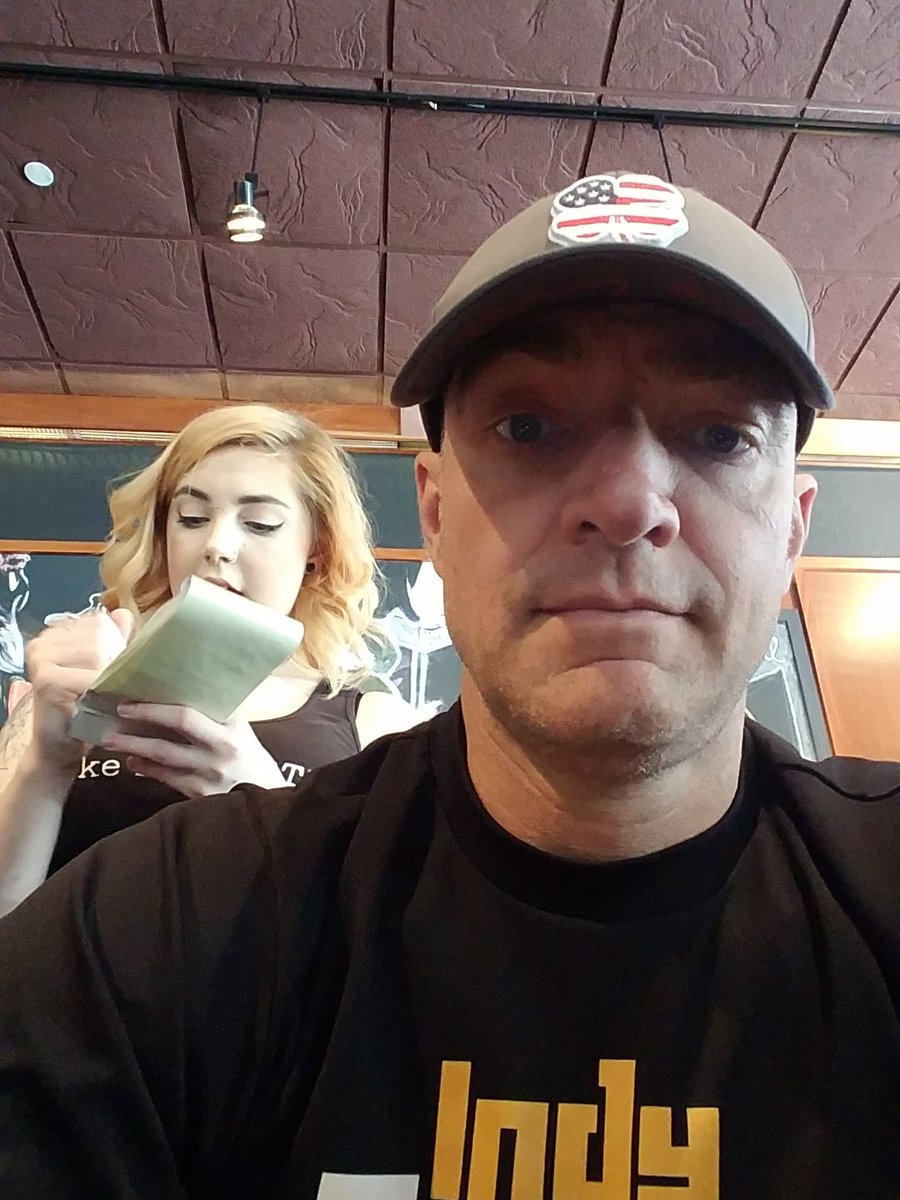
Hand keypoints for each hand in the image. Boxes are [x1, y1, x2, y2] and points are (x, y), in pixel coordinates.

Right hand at [24, 608, 133, 770]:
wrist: (61, 747)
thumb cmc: (84, 708)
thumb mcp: (101, 669)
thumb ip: (112, 640)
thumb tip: (123, 614)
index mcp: (55, 635)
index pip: (100, 622)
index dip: (117, 646)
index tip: (114, 670)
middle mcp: (43, 642)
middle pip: (100, 636)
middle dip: (116, 662)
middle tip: (113, 687)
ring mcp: (41, 659)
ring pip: (97, 654)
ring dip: (111, 678)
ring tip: (107, 695)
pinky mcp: (47, 681)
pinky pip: (90, 677)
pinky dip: (103, 692)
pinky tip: (101, 704)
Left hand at [102, 704, 286, 798]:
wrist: (270, 800)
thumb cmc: (252, 761)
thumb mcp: (242, 733)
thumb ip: (218, 716)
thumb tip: (188, 692)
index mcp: (232, 726)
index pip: (191, 709)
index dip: (159, 704)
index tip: (134, 698)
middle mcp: (222, 746)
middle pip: (178, 725)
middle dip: (145, 717)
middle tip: (119, 712)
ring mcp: (211, 772)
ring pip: (165, 756)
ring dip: (135, 747)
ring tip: (112, 741)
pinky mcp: (203, 795)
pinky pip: (168, 779)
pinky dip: (148, 770)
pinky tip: (134, 764)